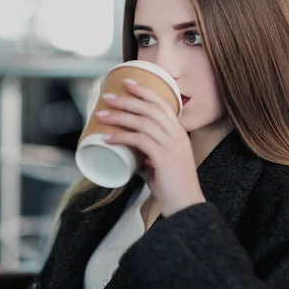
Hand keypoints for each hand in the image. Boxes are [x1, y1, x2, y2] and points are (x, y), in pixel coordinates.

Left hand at [95, 78, 205, 216]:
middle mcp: (177, 135)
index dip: (145, 91)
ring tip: (101, 114)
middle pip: (150, 108)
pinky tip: (107, 138)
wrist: (186, 205)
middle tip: (108, 96)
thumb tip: (131, 155)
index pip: (162, 104)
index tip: (128, 83)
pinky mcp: (164, 158)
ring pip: (143, 122)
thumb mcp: (161, 165)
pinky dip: (121, 137)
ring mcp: (171, 146)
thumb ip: (147, 157)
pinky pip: (139, 140)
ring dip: (120, 116)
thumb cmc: (173, 187)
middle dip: (127, 99)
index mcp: (179, 133)